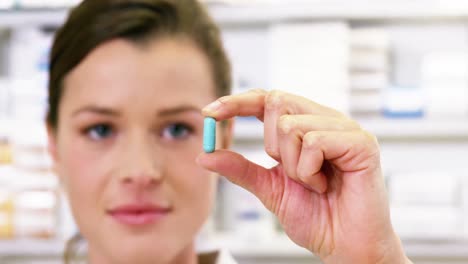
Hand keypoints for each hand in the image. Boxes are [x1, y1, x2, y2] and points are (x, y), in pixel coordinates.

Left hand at [196, 89, 410, 263]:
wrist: (343, 246)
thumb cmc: (316, 217)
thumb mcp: (268, 189)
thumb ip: (239, 169)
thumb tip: (204, 155)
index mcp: (304, 126)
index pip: (266, 99)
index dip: (237, 101)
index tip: (208, 113)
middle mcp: (324, 120)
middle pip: (276, 101)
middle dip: (271, 145)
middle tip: (291, 173)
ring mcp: (344, 128)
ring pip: (291, 125)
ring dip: (292, 165)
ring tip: (313, 184)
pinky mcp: (361, 142)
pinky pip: (314, 141)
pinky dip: (309, 170)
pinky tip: (324, 185)